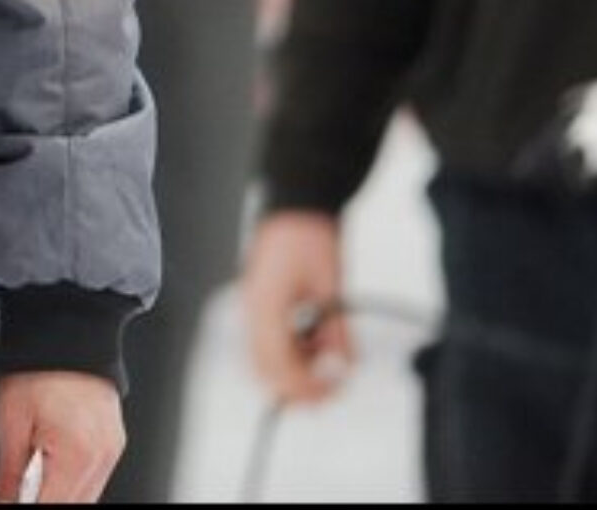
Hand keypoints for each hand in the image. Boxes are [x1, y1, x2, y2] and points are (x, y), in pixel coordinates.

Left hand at [0, 371, 122, 501]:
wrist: (65, 328)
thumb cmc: (39, 366)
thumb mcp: (11, 422)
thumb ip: (9, 474)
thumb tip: (3, 501)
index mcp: (77, 453)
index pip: (53, 506)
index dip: (28, 507)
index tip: (8, 502)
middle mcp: (102, 456)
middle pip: (73, 504)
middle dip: (43, 501)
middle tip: (15, 492)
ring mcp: (112, 450)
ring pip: (86, 496)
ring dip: (57, 494)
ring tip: (30, 477)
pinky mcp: (113, 443)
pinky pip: (93, 478)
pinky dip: (70, 481)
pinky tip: (48, 469)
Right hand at [240, 210, 351, 403]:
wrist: (296, 206)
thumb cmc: (308, 233)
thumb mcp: (332, 285)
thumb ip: (336, 330)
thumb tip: (344, 365)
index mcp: (265, 304)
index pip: (277, 364)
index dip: (304, 386)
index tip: (331, 389)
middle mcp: (253, 309)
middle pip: (263, 368)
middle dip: (295, 386)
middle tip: (328, 389)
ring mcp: (254, 307)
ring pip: (264, 359)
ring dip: (293, 370)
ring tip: (325, 362)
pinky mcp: (260, 304)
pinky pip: (268, 342)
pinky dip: (291, 353)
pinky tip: (315, 344)